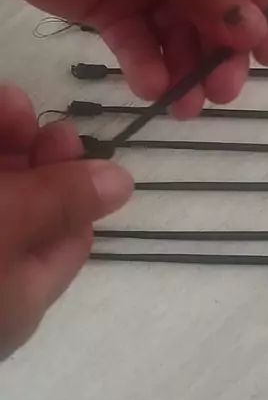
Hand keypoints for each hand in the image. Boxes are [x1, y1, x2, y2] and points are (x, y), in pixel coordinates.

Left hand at [0, 0, 267, 116]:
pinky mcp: (113, 9)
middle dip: (226, 53)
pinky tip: (151, 86)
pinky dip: (148, 67)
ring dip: (189, 70)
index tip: (267, 55)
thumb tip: (254, 32)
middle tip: (222, 90)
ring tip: (186, 103)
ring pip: (184, 37)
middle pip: (224, 14)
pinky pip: (140, 45)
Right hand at [0, 84, 131, 360]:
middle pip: (24, 207)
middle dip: (28, 149)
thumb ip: (59, 203)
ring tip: (3, 99)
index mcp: (21, 299)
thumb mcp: (5, 228)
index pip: (67, 237)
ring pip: (0, 190)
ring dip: (4, 142)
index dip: (70, 181)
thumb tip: (123, 182)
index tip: (65, 136)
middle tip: (22, 106)